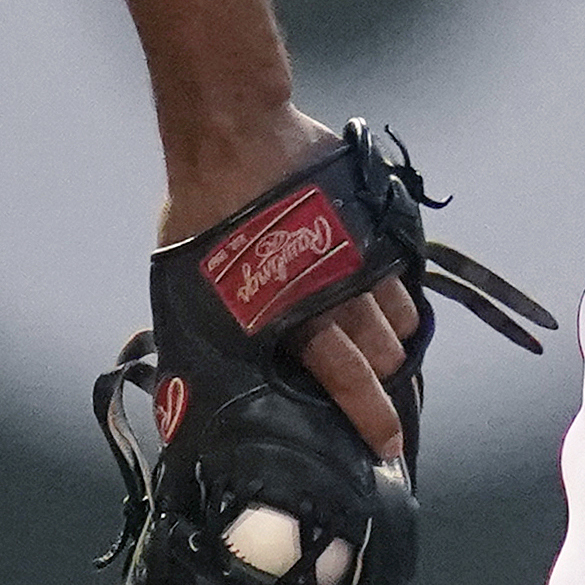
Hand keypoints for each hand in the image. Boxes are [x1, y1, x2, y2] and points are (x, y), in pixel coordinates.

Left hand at [159, 107, 427, 459]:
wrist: (234, 138)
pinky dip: (398, 292)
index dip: (372, 418)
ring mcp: (363, 254)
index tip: (388, 446)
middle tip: (384, 398)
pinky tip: (392, 299)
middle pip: (385, 354)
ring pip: (399, 314)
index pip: (348, 383)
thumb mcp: (186, 296)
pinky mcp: (373, 220)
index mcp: (296, 321)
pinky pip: (399, 269)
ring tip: (390, 352)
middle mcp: (341, 293)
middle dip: (387, 383)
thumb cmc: (203, 218)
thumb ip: (202, 345)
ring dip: (395, 338)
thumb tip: (184, 396)